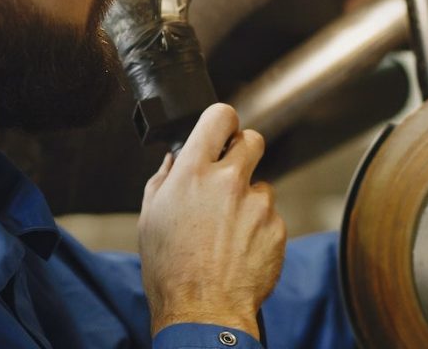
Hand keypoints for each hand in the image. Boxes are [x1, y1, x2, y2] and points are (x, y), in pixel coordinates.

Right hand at [138, 103, 286, 339]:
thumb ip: (163, 180)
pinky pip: (271, 216)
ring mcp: (257, 204)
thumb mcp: (150, 218)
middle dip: (242, 150)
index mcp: (193, 173)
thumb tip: (173, 161)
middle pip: (252, 139)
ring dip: (249, 198)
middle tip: (230, 173)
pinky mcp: (277, 228)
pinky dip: (259, 227)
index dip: (222, 121)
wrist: (203, 310)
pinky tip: (240, 247)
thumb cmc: (170, 270)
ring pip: (262, 184)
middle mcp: (228, 182)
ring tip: (228, 229)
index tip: (221, 131)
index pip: (219, 116)